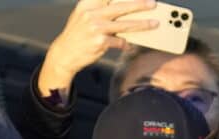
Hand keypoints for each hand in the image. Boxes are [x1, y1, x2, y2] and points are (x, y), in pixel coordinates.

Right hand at [37, 0, 158, 98]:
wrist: (64, 54)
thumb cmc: (77, 35)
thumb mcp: (83, 15)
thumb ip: (99, 9)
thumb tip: (124, 8)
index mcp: (88, 4)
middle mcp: (91, 13)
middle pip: (121, 7)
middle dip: (139, 5)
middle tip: (152, 4)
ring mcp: (95, 28)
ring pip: (124, 25)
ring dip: (142, 24)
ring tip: (153, 24)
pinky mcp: (99, 42)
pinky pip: (119, 42)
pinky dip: (125, 44)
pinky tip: (127, 44)